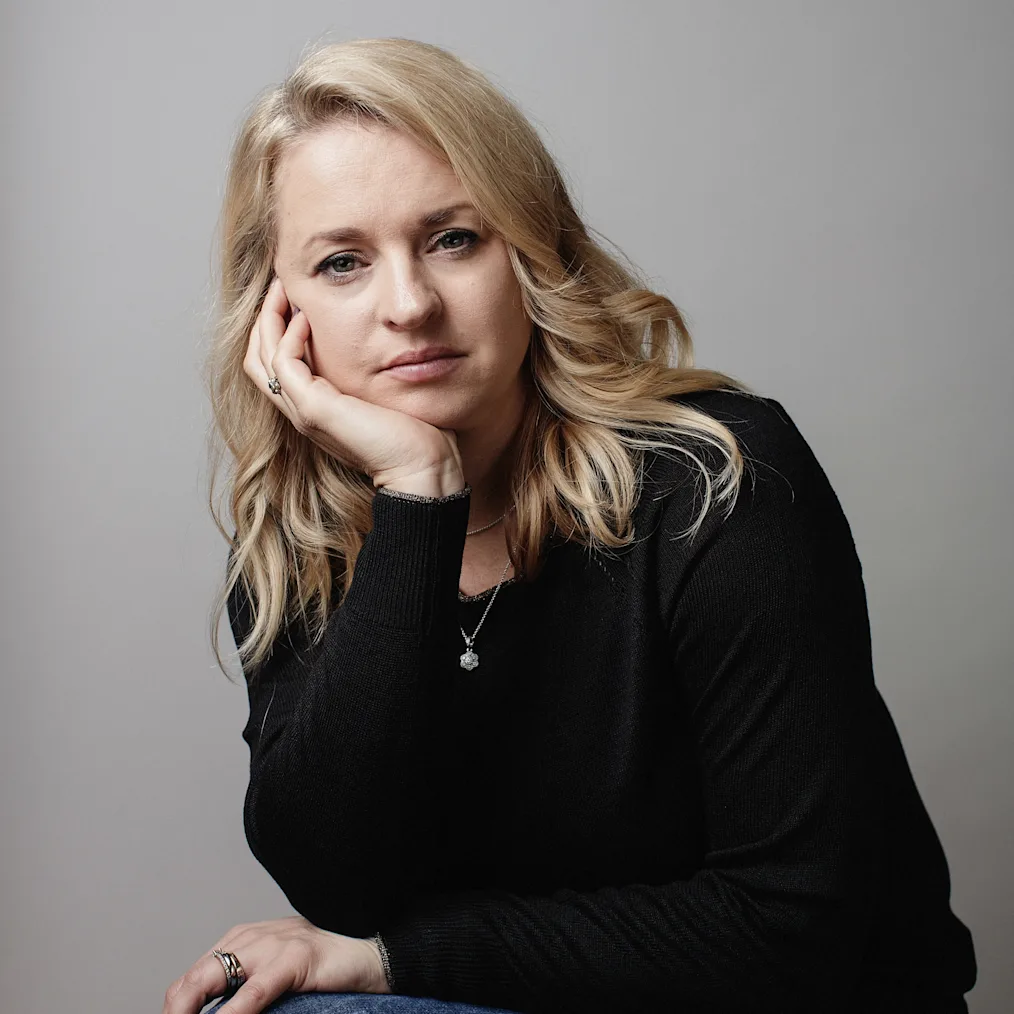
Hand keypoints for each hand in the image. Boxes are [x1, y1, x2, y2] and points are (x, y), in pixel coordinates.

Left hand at [162, 915, 389, 1013]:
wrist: (371, 954)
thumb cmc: (322, 969)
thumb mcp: (273, 975)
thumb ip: (242, 990)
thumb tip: (212, 1013)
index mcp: (238, 941)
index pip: (187, 983)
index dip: (174, 1013)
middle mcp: (247, 938)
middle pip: (189, 983)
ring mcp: (270, 945)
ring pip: (210, 982)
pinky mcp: (294, 958)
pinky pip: (251, 994)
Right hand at [244, 277, 464, 496]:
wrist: (422, 467)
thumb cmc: (415, 434)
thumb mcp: (383, 393)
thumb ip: (369, 371)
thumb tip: (381, 340)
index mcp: (315, 409)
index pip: (274, 366)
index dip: (276, 330)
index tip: (294, 297)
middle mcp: (302, 412)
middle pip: (257, 360)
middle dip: (264, 319)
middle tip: (279, 284)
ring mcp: (304, 413)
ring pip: (261, 360)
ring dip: (269, 320)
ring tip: (284, 290)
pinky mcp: (315, 410)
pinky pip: (284, 365)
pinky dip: (288, 337)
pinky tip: (305, 318)